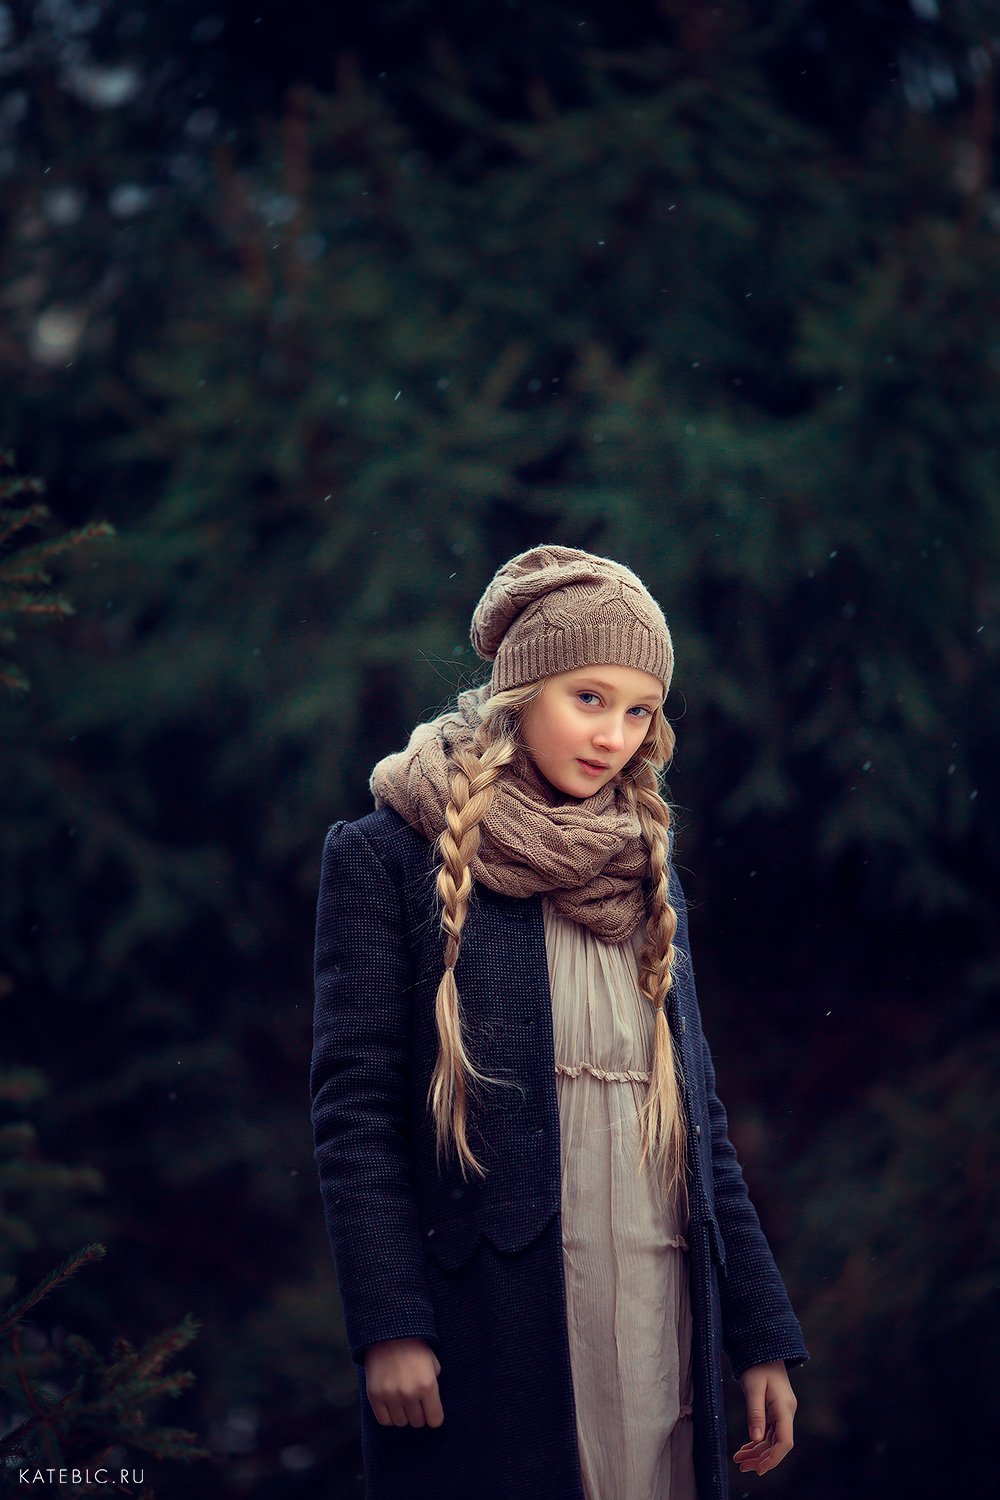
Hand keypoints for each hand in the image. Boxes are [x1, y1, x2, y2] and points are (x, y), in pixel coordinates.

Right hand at [363, 1337, 443, 1427]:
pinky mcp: (374, 1396)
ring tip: (403, 1400)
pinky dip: (389, 1416)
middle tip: (416, 1401)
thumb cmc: (414, 1347)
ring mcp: (390, 1396)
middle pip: (418, 1422)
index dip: (434, 1417)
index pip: (435, 1420)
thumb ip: (434, 1385)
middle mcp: (409, 1393)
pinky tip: (392, 1404)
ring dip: (404, 1414)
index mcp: (427, 1385)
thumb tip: (430, 1406)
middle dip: (419, 1414)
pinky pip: (385, 1420)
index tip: (431, 1412)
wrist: (388, 1333)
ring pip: (401, 1422)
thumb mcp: (432, 1362)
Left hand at [733, 1359, 796, 1475]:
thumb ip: (755, 1413)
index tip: (759, 1469)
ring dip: (757, 1452)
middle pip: (777, 1444)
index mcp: (784, 1408)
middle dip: (761, 1458)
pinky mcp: (775, 1411)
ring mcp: (781, 1413)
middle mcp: (786, 1413)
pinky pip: (768, 1432)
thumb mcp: (753, 1387)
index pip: (785, 1441)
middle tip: (741, 1466)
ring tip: (739, 1460)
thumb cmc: (757, 1365)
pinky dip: (757, 1442)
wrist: (764, 1349)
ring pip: (771, 1440)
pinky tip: (745, 1449)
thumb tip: (756, 1439)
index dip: (773, 1458)